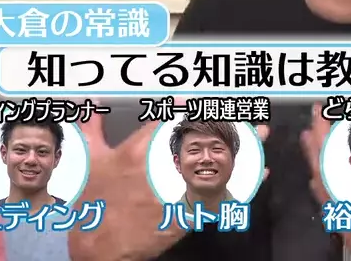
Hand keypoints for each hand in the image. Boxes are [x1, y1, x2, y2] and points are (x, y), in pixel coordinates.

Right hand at [68, 115, 270, 260]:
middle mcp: (164, 167)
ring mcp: (178, 191)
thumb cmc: (93, 201)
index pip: (177, 119)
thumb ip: (92, 129)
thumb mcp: (89, 161)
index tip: (212, 104)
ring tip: (260, 137)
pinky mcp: (187, 213)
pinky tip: (259, 174)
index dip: (197, 108)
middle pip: (205, 139)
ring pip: (218, 165)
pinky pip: (221, 194)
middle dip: (229, 127)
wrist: (96, 245)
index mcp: (141, 149)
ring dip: (242, 150)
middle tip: (249, 120)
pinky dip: (241, 183)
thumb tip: (89, 107)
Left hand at [300, 105, 350, 260]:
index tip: (325, 112)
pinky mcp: (349, 233)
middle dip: (319, 139)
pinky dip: (320, 189)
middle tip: (318, 114)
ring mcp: (347, 221)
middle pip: (326, 167)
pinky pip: (327, 207)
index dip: (330, 135)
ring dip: (316, 160)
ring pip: (322, 185)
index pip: (343, 159)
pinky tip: (317, 182)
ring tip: (309, 138)